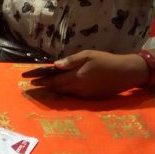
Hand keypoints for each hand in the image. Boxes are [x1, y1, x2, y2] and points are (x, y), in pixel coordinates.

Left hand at [23, 50, 149, 98]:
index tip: (28, 79)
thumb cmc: (106, 60)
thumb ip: (71, 61)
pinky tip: (60, 89)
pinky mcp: (91, 98)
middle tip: (31, 84)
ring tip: (42, 86)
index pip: (54, 80)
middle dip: (43, 86)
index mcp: (77, 76)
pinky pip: (73, 96)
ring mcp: (85, 95)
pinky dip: (64, 92)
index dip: (40, 80)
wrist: (127, 73)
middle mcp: (79, 88)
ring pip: (64, 93)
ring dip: (53, 90)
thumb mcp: (89, 55)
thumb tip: (55, 65)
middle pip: (57, 88)